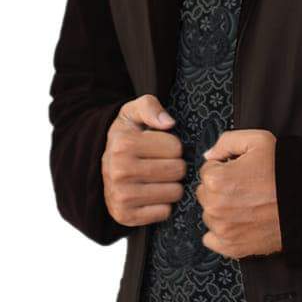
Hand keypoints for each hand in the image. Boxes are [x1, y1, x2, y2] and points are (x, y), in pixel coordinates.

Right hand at [101, 94, 185, 227]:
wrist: (103, 167)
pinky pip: (164, 213)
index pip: (175, 147)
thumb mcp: (133, 112)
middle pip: (177, 170)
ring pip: (174, 192)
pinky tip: (152, 195)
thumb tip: (169, 123)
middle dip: (176, 165)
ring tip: (158, 178)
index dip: (173, 146)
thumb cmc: (126, 136)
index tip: (160, 146)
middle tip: (162, 163)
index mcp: (124, 144)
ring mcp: (121, 196)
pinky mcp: (125, 216)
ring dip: (172, 185)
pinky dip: (164, 205)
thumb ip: (150, 107)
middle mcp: (120, 171)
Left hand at [195, 129, 282, 259]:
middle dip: (220, 188)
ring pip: (210, 215)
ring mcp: (223, 230)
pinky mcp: (232, 247)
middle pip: (205, 193)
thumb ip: (227, 141)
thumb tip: (209, 155)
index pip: (207, 170)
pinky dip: (221, 231)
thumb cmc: (282, 169)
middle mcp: (215, 207)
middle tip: (244, 186)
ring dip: (221, 209)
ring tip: (246, 203)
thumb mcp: (257, 140)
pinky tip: (238, 221)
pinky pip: (212, 239)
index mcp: (217, 180)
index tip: (240, 170)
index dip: (225, 167)